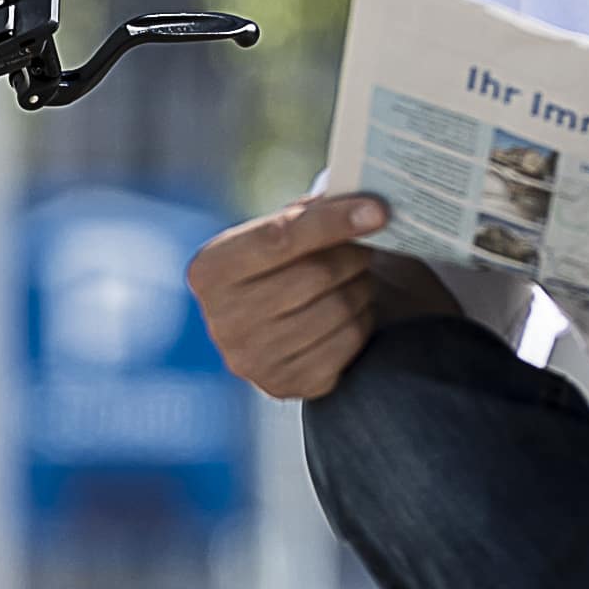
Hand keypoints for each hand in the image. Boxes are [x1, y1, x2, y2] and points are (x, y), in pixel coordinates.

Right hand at [189, 194, 449, 401]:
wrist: (275, 327)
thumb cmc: (283, 266)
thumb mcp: (280, 232)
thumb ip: (307, 214)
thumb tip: (363, 203)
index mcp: (210, 270)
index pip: (279, 238)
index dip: (333, 221)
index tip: (379, 211)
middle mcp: (221, 319)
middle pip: (315, 275)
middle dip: (353, 256)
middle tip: (364, 247)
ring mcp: (251, 359)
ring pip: (337, 310)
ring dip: (361, 289)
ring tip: (356, 279)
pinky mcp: (285, 385)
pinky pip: (347, 343)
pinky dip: (361, 322)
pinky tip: (351, 313)